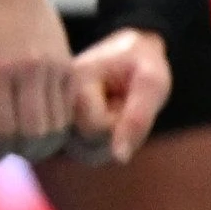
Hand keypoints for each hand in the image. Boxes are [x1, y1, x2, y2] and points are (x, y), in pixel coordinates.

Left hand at [0, 0, 70, 157]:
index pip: (3, 131)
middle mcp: (25, 69)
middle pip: (33, 134)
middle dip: (22, 152)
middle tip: (13, 151)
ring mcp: (50, 66)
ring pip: (56, 126)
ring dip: (43, 143)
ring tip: (29, 143)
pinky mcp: (67, 63)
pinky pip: (68, 108)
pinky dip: (58, 124)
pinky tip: (42, 123)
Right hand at [64, 27, 171, 165]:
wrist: (130, 51)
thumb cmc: (143, 64)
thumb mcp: (151, 83)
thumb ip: (137, 119)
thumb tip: (120, 158)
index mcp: (74, 81)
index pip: (95, 129)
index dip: (120, 121)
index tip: (126, 94)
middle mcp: (58, 99)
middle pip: (87, 145)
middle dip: (114, 132)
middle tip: (121, 102)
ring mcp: (59, 113)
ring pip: (85, 152)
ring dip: (109, 139)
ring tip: (114, 108)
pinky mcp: (63, 123)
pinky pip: (84, 151)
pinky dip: (101, 142)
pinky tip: (106, 117)